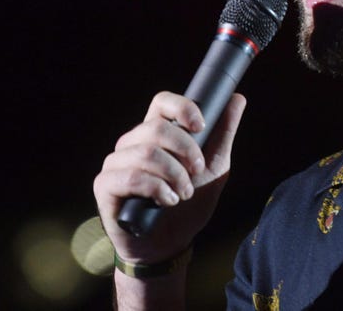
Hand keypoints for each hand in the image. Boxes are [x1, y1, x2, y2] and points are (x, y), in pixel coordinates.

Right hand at [93, 91, 246, 263]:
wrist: (170, 244)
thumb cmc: (190, 203)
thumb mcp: (215, 168)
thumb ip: (222, 134)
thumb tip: (237, 99)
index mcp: (156, 133)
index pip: (162, 102)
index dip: (181, 108)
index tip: (201, 126)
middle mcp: (132, 143)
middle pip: (155, 127)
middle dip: (185, 150)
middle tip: (198, 171)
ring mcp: (116, 163)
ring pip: (145, 152)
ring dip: (173, 175)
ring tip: (184, 193)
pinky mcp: (105, 185)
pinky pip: (130, 177)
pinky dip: (156, 189)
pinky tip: (167, 201)